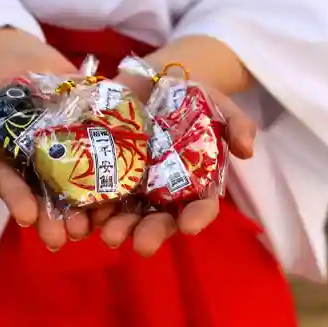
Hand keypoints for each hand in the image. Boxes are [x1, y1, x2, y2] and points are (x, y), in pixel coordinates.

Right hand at [0, 27, 87, 250]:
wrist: (34, 62)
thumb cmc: (0, 78)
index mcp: (6, 158)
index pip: (9, 182)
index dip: (16, 199)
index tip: (26, 217)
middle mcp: (34, 165)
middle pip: (42, 196)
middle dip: (50, 219)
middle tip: (59, 240)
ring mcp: (63, 157)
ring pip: (71, 190)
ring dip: (80, 212)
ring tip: (87, 229)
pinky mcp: (88, 144)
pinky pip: (98, 166)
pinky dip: (106, 185)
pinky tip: (114, 202)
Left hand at [95, 84, 255, 255]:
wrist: (149, 80)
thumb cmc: (188, 98)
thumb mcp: (217, 105)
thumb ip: (237, 123)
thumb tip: (246, 150)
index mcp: (191, 182)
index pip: (199, 206)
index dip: (196, 217)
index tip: (188, 225)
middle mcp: (160, 191)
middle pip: (158, 219)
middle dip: (150, 233)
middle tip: (142, 245)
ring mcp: (130, 183)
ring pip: (124, 214)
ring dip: (116, 227)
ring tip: (109, 234)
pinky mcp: (103, 171)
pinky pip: (94, 194)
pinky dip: (86, 209)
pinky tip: (81, 217)